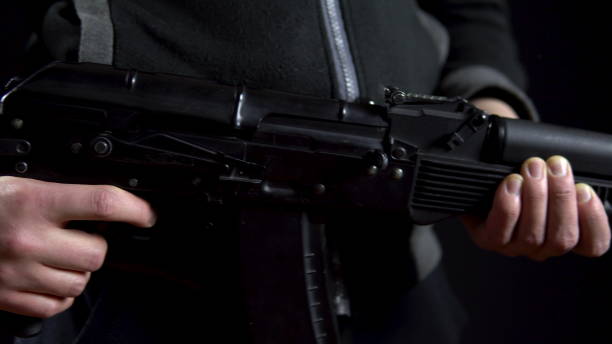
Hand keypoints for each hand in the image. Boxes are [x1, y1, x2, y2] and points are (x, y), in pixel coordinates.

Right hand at [0, 177, 155, 317]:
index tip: (144, 214)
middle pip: (97, 253)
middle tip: (79, 236)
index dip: (133, 208)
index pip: (101, 203)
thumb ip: (62, 195)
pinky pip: (56, 305)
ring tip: (57, 255)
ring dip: (78, 270)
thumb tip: (108, 204)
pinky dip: (58, 293)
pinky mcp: (8, 298)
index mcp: (34, 203)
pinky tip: (45, 275)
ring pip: (81, 282)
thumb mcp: (21, 186)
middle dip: (96, 245)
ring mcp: (18, 273)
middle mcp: (28, 239)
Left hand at [463, 156, 609, 259]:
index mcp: (562, 233)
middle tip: (555, 166)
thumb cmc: (515, 180)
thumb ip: (561, 181)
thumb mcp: (545, 178)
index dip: (594, 221)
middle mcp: (541, 247)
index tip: (586, 191)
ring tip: (532, 169)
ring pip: (533, 234)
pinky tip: (511, 184)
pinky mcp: (489, 241)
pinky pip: (501, 230)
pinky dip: (508, 204)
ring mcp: (514, 247)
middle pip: (563, 237)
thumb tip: (569, 169)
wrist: (475, 185)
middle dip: (562, 197)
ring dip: (535, 197)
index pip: (592, 244)